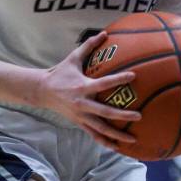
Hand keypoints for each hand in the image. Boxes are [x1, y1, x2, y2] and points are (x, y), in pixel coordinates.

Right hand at [37, 31, 139, 148]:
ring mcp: (81, 116)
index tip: (134, 76)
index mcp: (82, 86)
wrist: (41, 91)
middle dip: (122, 115)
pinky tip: (118, 147)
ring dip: (117, 135)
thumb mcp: (73, 58)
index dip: (119, 79)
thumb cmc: (60, 73)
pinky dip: (106, 142)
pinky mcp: (79, 123)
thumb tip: (104, 32)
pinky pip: (94, 135)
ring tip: (133, 139)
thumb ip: (89, 46)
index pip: (104, 83)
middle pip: (105, 112)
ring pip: (101, 129)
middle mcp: (82, 104)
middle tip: (139, 116)